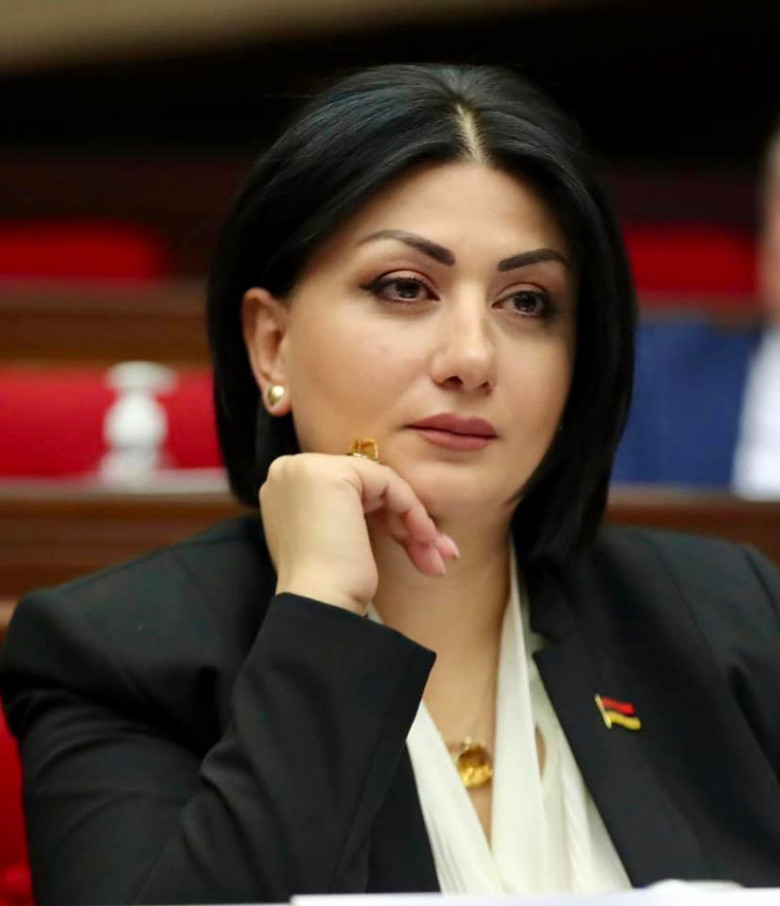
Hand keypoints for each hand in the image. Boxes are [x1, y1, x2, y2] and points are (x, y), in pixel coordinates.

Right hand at [259, 453, 458, 613]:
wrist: (318, 606)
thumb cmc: (328, 588)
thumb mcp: (333, 541)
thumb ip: (346, 514)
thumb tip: (390, 507)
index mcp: (285, 487)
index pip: (350, 492)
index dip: (386, 519)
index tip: (416, 549)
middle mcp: (290, 470)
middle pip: (368, 488)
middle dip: (406, 523)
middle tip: (436, 555)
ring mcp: (307, 468)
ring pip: (382, 485)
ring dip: (414, 523)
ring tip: (436, 558)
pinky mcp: (331, 473)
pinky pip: (388, 482)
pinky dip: (411, 511)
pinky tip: (425, 540)